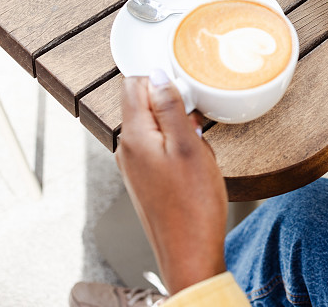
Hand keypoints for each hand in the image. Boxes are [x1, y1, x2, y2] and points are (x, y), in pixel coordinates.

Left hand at [116, 71, 228, 294]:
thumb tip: (158, 74)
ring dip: (179, 127)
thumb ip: (171, 107)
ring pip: (156, 126)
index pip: (135, 84)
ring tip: (199, 148)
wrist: (189, 253)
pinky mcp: (146, 179)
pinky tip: (195, 163)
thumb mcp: (189, 147)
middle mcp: (128, 149)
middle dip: (174, 104)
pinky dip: (179, 146)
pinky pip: (160, 147)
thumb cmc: (193, 206)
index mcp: (135, 136)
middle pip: (145, 104)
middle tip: (197, 123)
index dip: (162, 78)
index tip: (187, 89)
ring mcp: (135, 166)